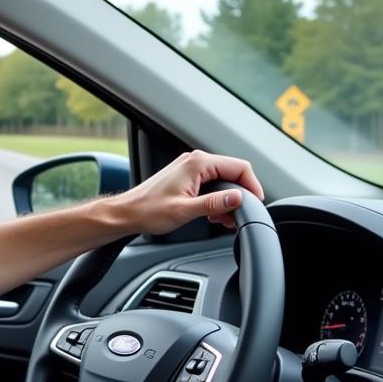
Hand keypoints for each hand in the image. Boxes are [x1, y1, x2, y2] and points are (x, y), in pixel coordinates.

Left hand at [115, 149, 263, 233]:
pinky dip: (218, 199)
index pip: (240, 167)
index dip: (252, 186)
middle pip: (234, 173)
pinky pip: (212, 184)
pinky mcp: (187, 177)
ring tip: (223, 220)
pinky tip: (213, 215)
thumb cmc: (148, 211)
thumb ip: (214, 203)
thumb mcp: (185, 210)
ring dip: (228, 199)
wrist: (127, 213)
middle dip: (240, 195)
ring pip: (224, 180)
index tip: (255, 205)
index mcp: (197, 163)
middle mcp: (195, 161)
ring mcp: (190, 168)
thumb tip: (238, 198)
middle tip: (238, 217)